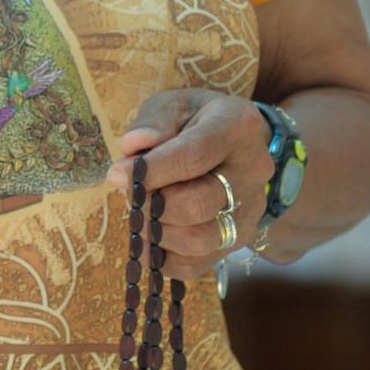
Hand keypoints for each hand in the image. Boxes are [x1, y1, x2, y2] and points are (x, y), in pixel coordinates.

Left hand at [109, 89, 273, 282]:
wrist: (236, 147)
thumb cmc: (196, 122)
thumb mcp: (175, 105)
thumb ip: (154, 120)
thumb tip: (134, 146)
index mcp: (237, 127)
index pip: (193, 155)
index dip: (150, 170)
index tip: (117, 174)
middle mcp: (252, 172)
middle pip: (196, 204)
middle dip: (151, 204)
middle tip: (129, 193)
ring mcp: (249, 211)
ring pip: (198, 240)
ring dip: (155, 231)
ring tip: (141, 211)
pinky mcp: (236, 240)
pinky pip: (194, 265)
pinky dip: (161, 255)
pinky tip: (150, 232)